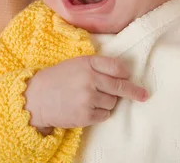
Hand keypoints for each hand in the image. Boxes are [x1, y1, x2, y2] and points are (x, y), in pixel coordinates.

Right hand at [24, 55, 147, 134]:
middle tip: (144, 95)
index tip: (128, 76)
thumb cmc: (57, 79)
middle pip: (119, 86)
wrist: (35, 99)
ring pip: (112, 102)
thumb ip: (96, 65)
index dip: (124, 72)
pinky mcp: (86, 114)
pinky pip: (105, 115)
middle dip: (133, 91)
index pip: (116, 66)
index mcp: (87, 63)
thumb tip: (122, 73)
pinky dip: (100, 113)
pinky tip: (86, 108)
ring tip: (89, 99)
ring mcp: (88, 98)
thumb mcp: (75, 64)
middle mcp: (90, 79)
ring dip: (107, 102)